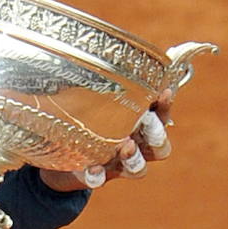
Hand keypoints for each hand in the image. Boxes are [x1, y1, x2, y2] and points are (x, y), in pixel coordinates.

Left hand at [40, 89, 173, 191]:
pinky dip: (97, 175)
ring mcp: (116, 164)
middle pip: (159, 148)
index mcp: (138, 128)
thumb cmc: (88, 122)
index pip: (161, 118)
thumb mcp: (97, 101)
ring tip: (126, 146)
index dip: (166, 107)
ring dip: (134, 158)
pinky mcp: (93, 176)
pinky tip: (92, 169)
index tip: (164, 91)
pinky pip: (99, 180)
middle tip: (147, 121)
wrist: (61, 157)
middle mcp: (134, 148)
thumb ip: (110, 82)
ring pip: (138, 168)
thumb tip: (123, 48)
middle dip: (157, 135)